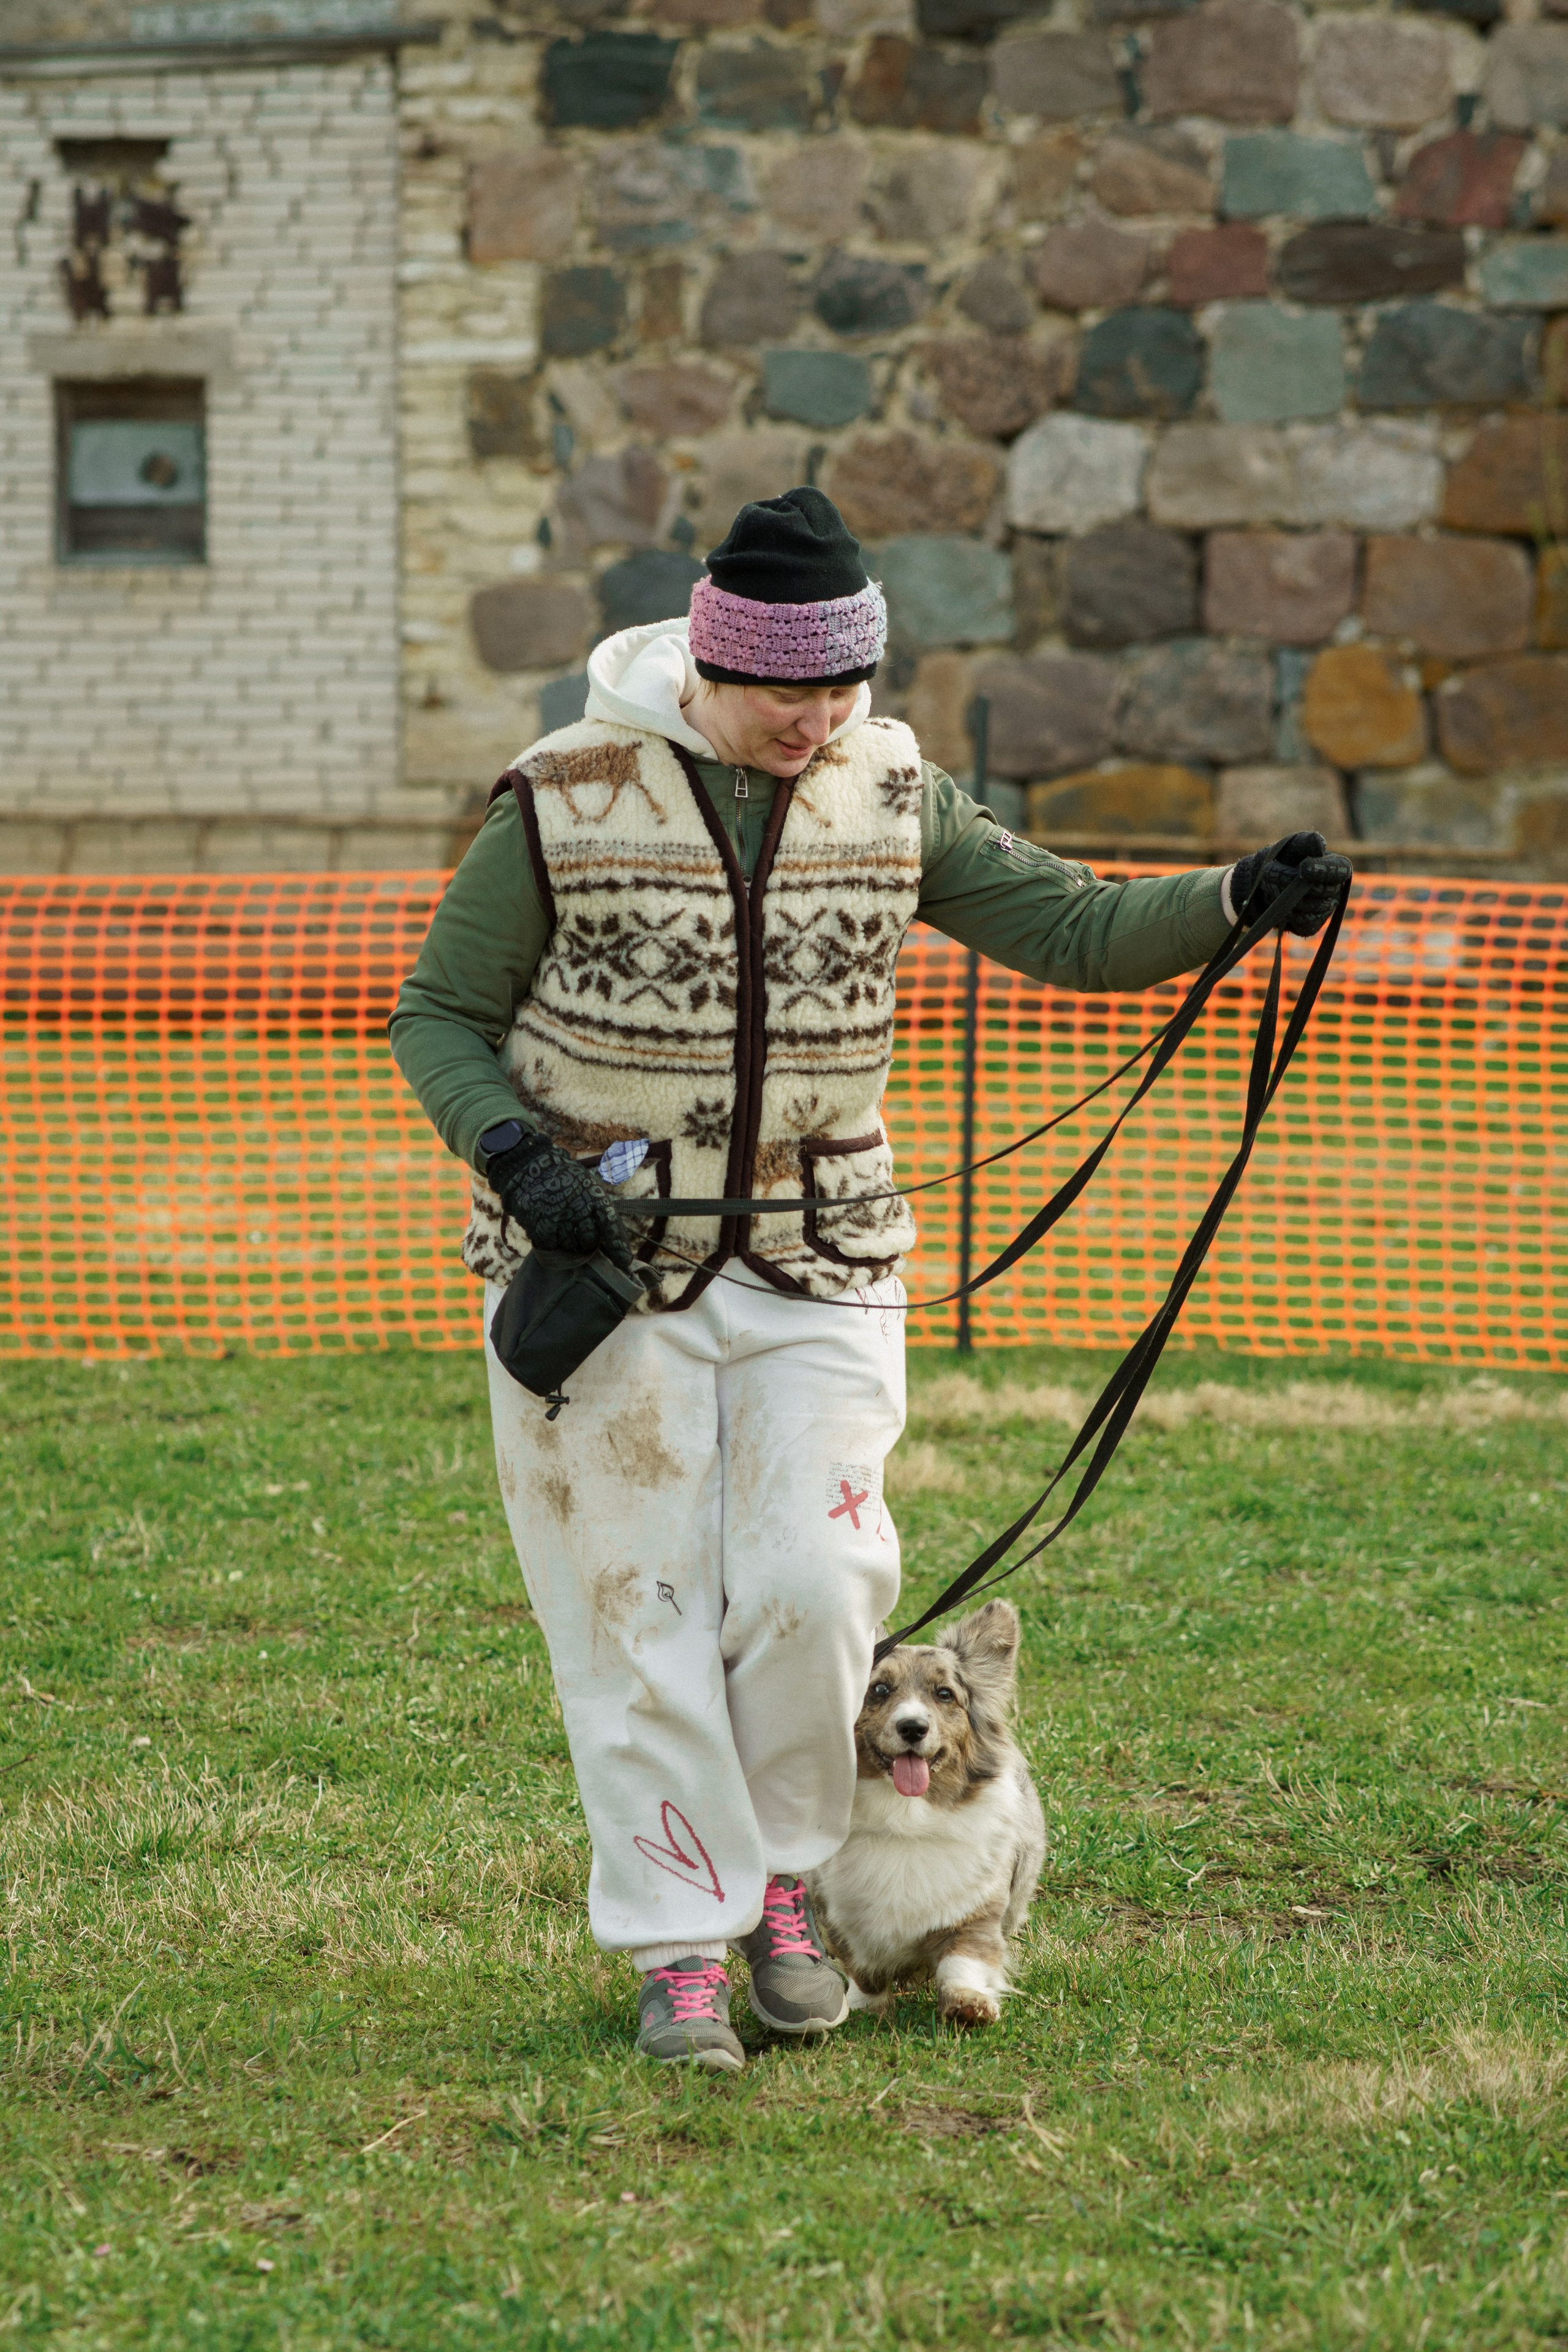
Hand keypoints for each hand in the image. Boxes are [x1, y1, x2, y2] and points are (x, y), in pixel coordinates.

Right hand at [487, 1131, 633, 1268]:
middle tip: (578, 1230)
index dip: (618, 1245)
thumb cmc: (563, 1178)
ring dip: (568, 1240)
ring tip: (561, 1223)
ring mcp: (559, 1219)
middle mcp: (578, 1209)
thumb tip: (610, 1239)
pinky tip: (548, 1225)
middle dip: (588, 1241)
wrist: (529, 1169)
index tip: (625, 1262)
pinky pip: (552, 1245)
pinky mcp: (541, 1227)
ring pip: (571, 1246)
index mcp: (594, 1197)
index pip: (610, 1225)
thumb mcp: (586, 1186)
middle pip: (590, 1241)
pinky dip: (551, 1240)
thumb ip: (597, 1209)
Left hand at [1227, 832, 1351, 936]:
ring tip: (1269, 885)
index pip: (1340, 870)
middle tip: (1268, 871)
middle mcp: (1335, 890)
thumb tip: (1320, 844)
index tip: (1303, 867)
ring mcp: (1325, 910)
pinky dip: (1286, 913)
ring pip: (1309, 907)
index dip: (1324, 871)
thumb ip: (1308, 842)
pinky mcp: (1311, 925)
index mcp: (1337, 868)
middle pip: (1320, 890)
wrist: (1265, 881)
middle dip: (1290, 881)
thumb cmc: (1285, 858)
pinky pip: (1302, 923)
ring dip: (1284, 897)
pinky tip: (1277, 902)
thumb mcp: (1295, 845)